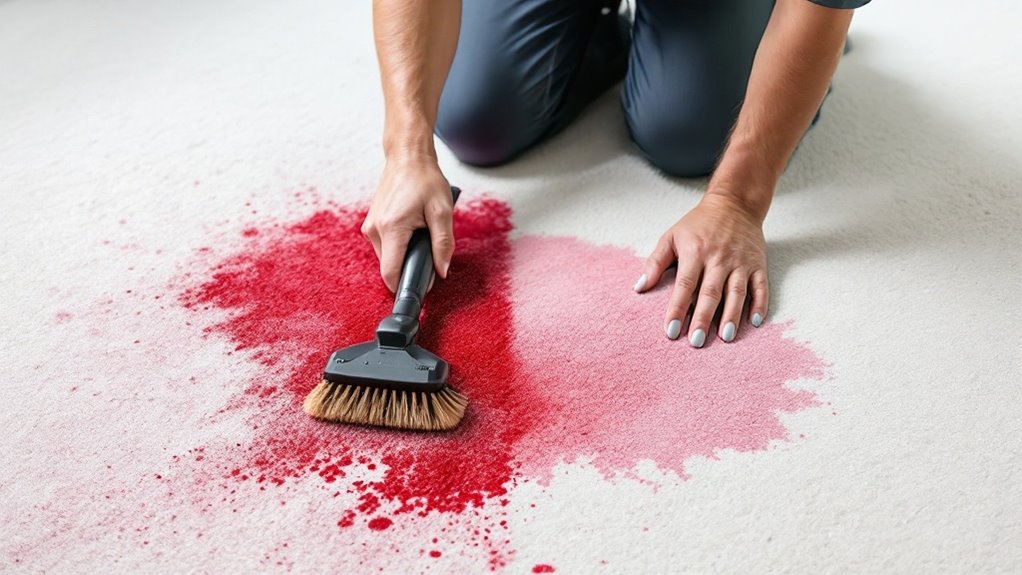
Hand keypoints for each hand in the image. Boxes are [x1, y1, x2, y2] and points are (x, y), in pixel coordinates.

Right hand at [361, 156, 454, 291]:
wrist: (407, 157)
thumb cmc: (425, 179)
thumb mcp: (442, 211)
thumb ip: (443, 244)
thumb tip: (441, 271)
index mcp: (391, 227)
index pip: (390, 273)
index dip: (406, 285)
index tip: (420, 288)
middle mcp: (375, 229)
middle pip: (390, 267)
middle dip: (410, 265)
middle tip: (429, 247)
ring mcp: (370, 227)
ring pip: (387, 258)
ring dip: (404, 254)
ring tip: (419, 232)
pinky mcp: (371, 224)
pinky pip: (385, 247)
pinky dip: (398, 245)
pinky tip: (411, 228)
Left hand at [634, 193, 768, 346]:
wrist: (734, 203)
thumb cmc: (698, 224)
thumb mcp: (671, 236)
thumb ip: (655, 262)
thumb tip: (639, 288)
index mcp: (695, 252)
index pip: (685, 285)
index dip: (678, 308)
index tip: (671, 331)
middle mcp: (719, 258)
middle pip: (711, 293)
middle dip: (703, 319)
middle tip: (696, 341)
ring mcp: (741, 262)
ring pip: (737, 293)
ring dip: (732, 316)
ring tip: (726, 337)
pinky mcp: (758, 264)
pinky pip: (761, 287)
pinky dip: (759, 304)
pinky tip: (754, 322)